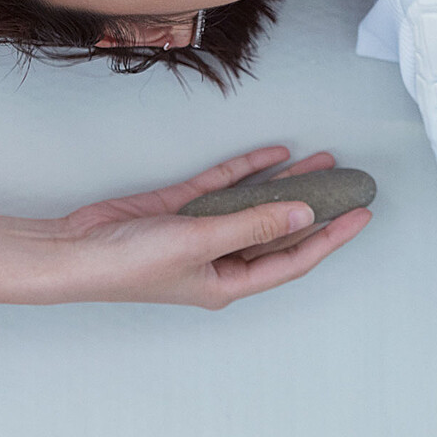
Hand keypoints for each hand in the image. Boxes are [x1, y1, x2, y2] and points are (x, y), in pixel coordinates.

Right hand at [38, 146, 369, 306]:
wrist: (75, 251)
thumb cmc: (132, 265)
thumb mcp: (201, 243)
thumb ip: (252, 226)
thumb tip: (303, 213)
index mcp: (229, 283)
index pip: (293, 259)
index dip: (330, 238)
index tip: (361, 215)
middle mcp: (221, 260)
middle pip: (280, 229)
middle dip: (315, 204)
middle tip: (349, 179)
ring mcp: (202, 232)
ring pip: (256, 205)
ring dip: (287, 182)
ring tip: (321, 157)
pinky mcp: (181, 208)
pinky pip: (225, 186)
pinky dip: (248, 170)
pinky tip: (275, 153)